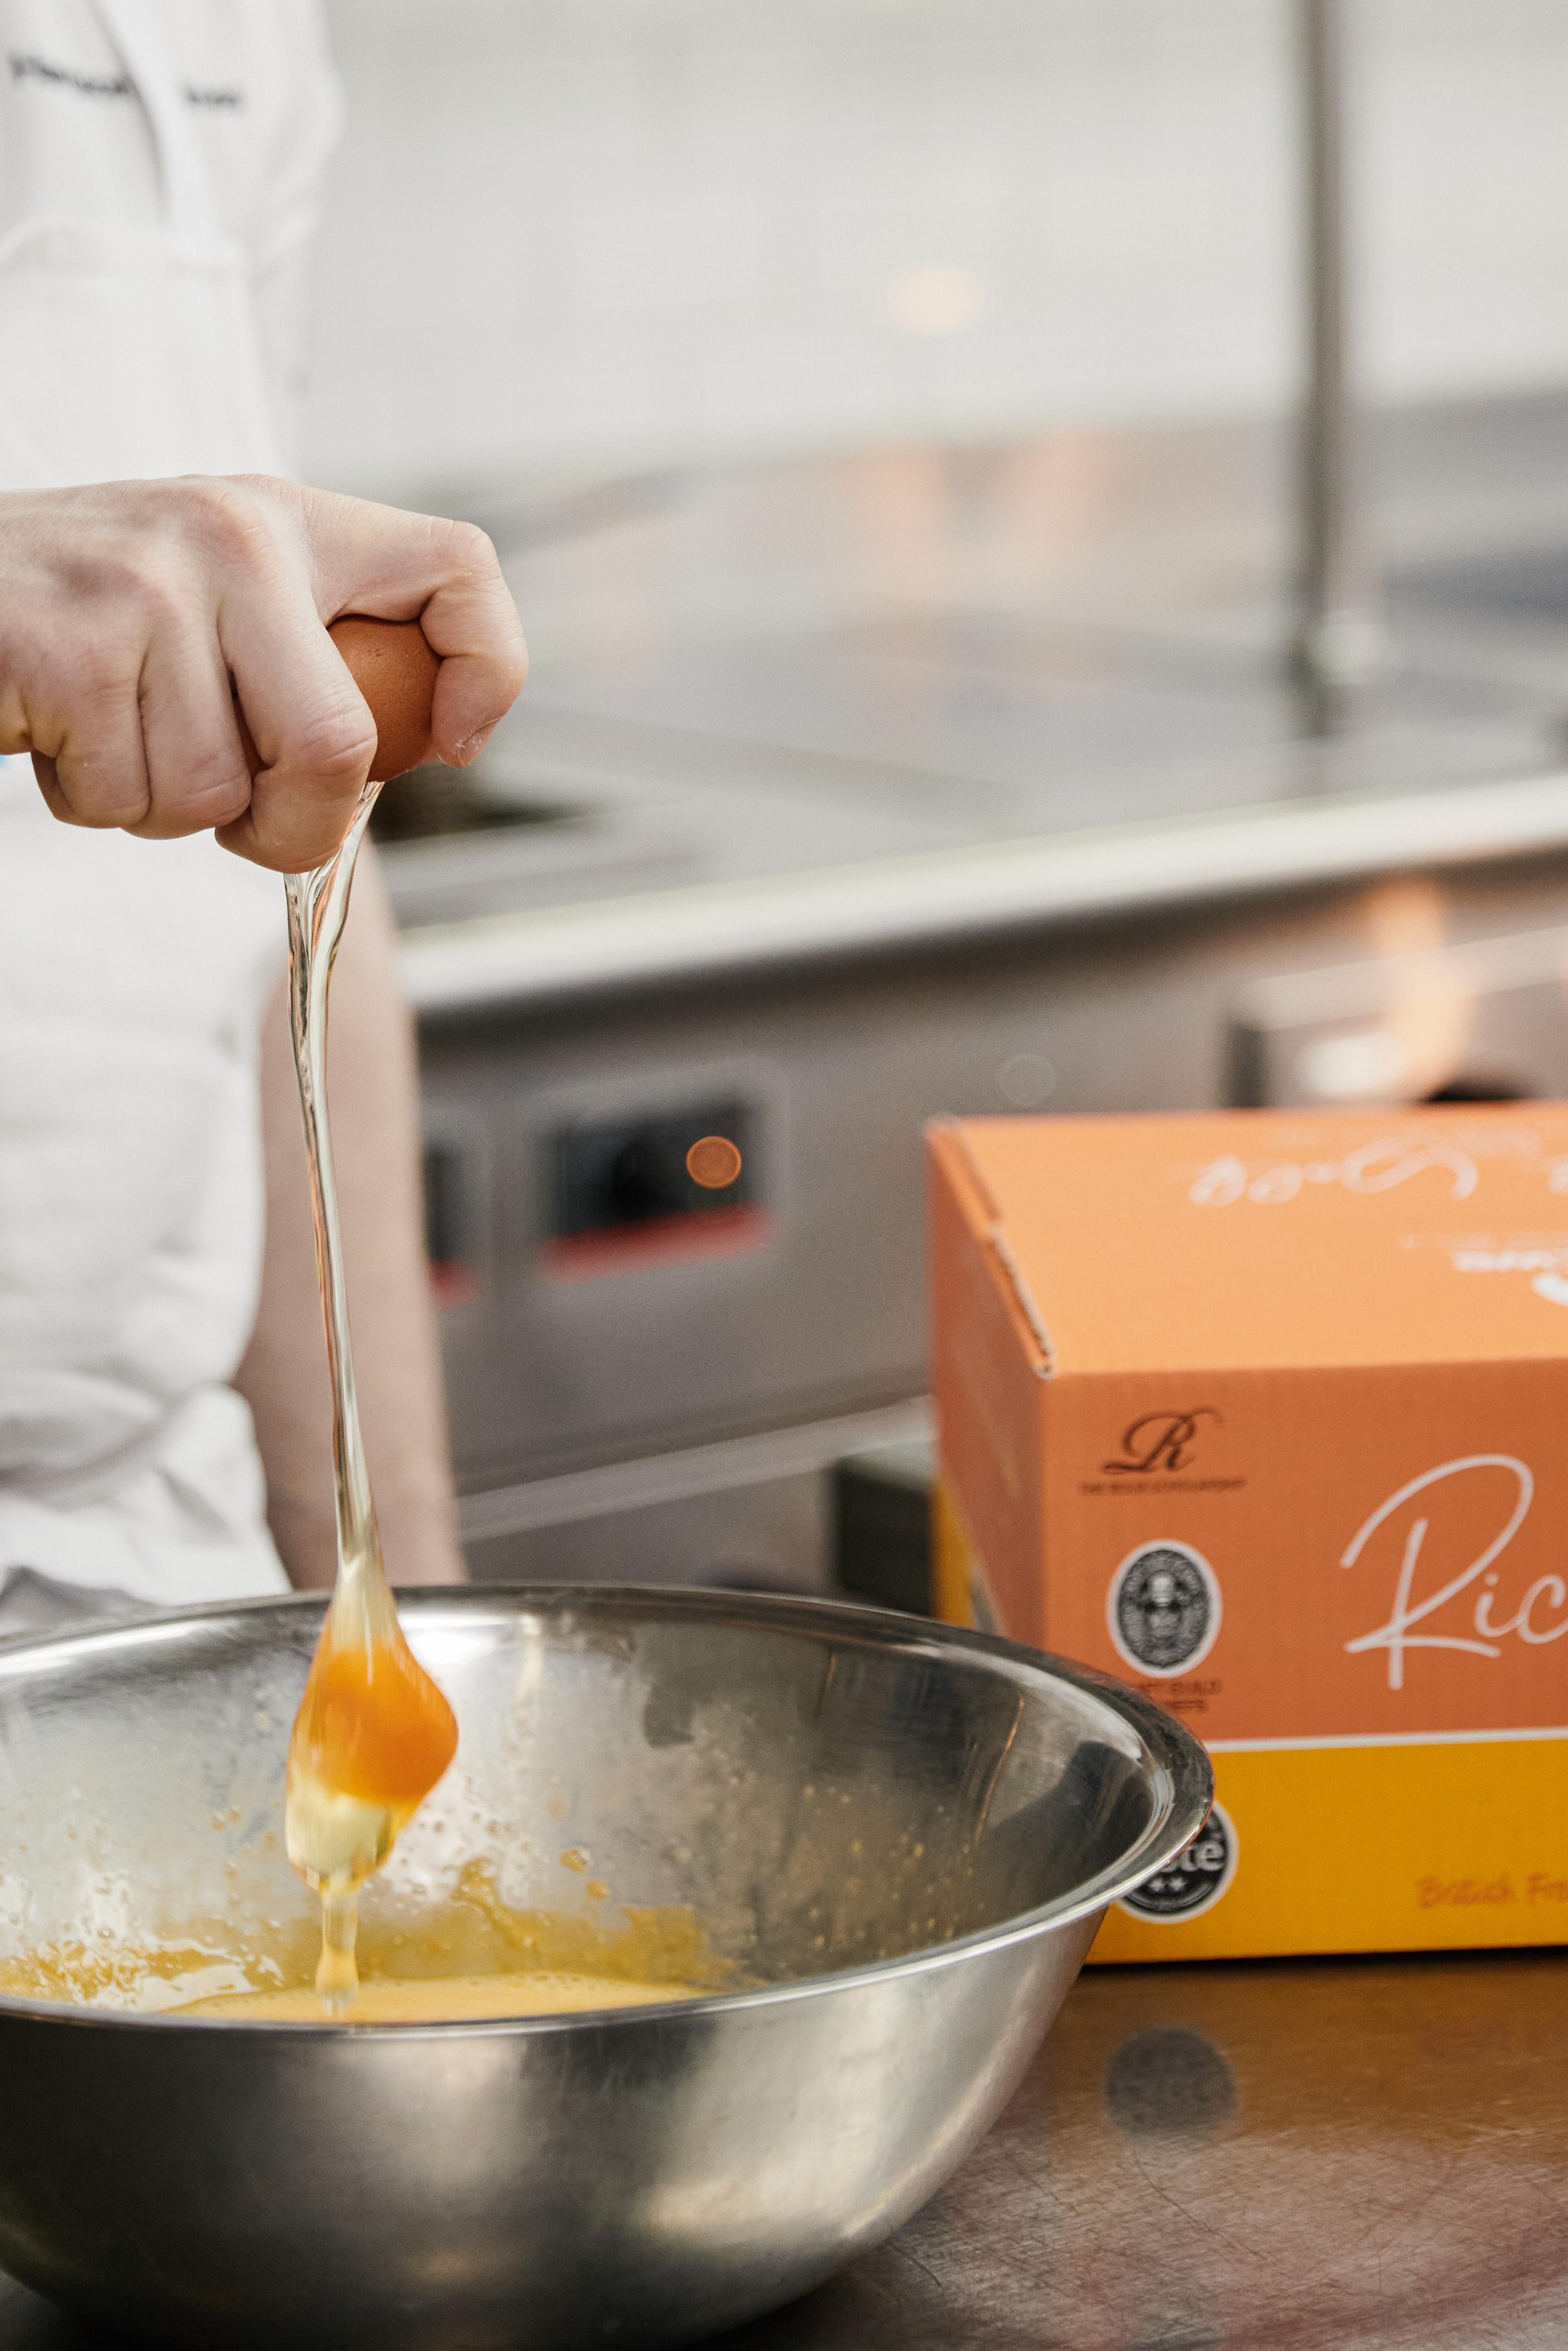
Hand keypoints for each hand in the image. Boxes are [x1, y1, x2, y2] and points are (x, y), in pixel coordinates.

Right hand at [0, 475, 527, 871]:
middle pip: (338, 745)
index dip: (488, 670)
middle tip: (246, 822)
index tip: (450, 744)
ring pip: (219, 794)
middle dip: (296, 827)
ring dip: (166, 810)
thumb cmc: (90, 622)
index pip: (459, 566)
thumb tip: (415, 749)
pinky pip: (127, 800)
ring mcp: (147, 590)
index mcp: (288, 523)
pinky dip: (94, 802)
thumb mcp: (218, 603)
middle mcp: (231, 537)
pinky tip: (63, 735)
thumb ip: (309, 660)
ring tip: (116, 739)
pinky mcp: (70, 652)